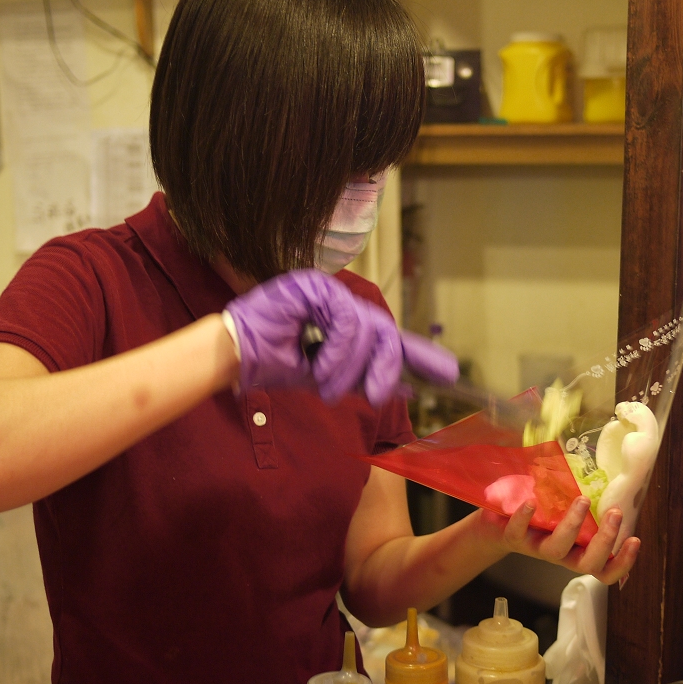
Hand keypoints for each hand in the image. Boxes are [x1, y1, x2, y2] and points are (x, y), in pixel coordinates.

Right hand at [224, 269, 457, 405]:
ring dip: (350, 369)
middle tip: (377, 397)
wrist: (233, 358)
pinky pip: (347, 321)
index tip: (448, 374)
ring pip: (367, 330)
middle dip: (386, 368)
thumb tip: (403, 386)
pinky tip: (319, 370)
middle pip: (384, 332)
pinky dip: (337, 353)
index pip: (388, 334)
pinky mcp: (314, 286)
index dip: (418, 353)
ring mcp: (327, 290)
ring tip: (328, 389)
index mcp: (344, 320)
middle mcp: (340, 301)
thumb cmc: (272, 365)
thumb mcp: (326, 377)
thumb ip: (362, 378)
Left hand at [476, 496, 640, 585]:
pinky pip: (518, 533)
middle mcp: (560, 554)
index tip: (636, 539)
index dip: (622, 562)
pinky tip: (532, 502)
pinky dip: (525, 517)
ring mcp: (536, 547)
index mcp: (577, 550)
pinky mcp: (512, 538)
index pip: (604, 569)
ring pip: (557, 550)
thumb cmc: (537, 517)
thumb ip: (586, 502)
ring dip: (573, 525)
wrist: (494, 526)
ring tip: (583, 499)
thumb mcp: (565, 511)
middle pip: (588, 564)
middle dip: (606, 540)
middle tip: (616, 512)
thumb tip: (612, 475)